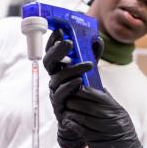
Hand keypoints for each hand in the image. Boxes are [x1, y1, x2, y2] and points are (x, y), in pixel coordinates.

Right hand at [43, 29, 102, 147]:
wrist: (85, 117)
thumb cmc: (84, 90)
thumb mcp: (90, 70)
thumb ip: (92, 54)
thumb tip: (97, 39)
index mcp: (59, 67)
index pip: (52, 51)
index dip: (53, 41)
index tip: (59, 30)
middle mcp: (54, 78)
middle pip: (49, 61)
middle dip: (57, 51)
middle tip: (68, 42)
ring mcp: (55, 91)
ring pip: (58, 77)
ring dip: (73, 69)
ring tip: (88, 64)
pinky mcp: (59, 105)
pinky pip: (61, 94)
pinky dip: (70, 86)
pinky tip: (79, 81)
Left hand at [61, 86, 146, 147]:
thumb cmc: (124, 140)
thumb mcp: (122, 119)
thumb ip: (110, 105)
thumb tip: (99, 89)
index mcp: (117, 111)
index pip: (96, 94)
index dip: (83, 90)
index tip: (76, 89)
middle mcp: (111, 118)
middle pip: (86, 103)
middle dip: (73, 100)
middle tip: (67, 100)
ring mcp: (103, 129)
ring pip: (80, 115)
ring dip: (70, 112)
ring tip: (65, 112)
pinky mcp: (95, 140)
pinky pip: (79, 128)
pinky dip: (71, 123)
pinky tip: (67, 122)